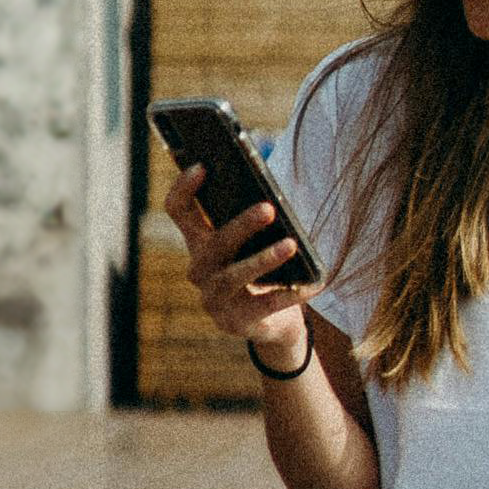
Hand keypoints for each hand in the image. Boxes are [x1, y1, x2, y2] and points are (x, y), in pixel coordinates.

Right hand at [165, 163, 309, 358]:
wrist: (270, 322)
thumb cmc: (262, 270)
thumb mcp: (252, 243)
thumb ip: (251, 218)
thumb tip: (271, 196)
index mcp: (199, 242)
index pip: (178, 210)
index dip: (184, 188)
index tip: (203, 166)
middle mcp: (199, 270)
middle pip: (213, 244)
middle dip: (241, 225)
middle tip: (268, 208)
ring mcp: (214, 299)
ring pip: (235, 276)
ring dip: (264, 259)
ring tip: (291, 245)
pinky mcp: (235, 322)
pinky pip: (264, 306)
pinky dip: (288, 294)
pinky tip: (309, 284)